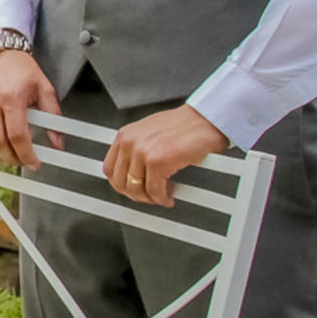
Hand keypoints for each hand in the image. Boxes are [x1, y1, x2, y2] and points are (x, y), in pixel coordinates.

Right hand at [0, 48, 59, 169]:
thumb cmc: (20, 68)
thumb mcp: (44, 88)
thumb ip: (53, 116)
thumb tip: (58, 142)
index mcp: (13, 96)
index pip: (18, 135)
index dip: (26, 154)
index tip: (33, 162)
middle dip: (11, 158)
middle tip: (20, 161)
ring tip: (5, 156)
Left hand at [104, 105, 227, 207]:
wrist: (206, 119)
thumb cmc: (185, 125)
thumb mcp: (150, 132)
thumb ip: (138, 148)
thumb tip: (133, 171)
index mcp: (125, 136)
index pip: (109, 169)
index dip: (120, 184)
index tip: (131, 189)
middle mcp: (130, 143)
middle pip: (120, 182)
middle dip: (135, 195)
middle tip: (148, 197)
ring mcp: (142, 152)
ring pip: (136, 188)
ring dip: (149, 198)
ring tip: (159, 198)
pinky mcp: (158, 162)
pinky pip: (154, 190)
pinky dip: (161, 199)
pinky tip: (168, 198)